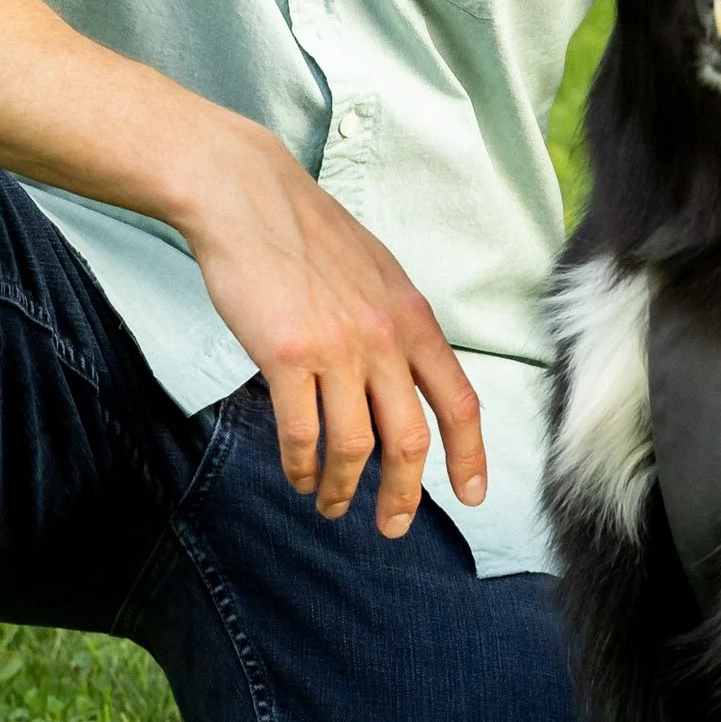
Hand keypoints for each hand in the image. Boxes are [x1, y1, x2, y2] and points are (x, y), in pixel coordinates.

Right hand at [176, 113, 485, 539]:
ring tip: (331, 503)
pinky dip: (302, 466)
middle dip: (404, 494)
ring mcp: (335, 348)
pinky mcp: (284, 355)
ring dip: (343, 488)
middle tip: (392, 525)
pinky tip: (300, 476)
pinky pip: (301, 433)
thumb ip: (397, 327)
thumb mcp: (379, 274)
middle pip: (410, 439)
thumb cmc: (308, 234)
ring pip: (354, 447)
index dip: (471, 456)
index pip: (460, 401)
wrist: (248, 196)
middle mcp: (383, 338)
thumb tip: (407, 381)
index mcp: (413, 318)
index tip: (472, 494)